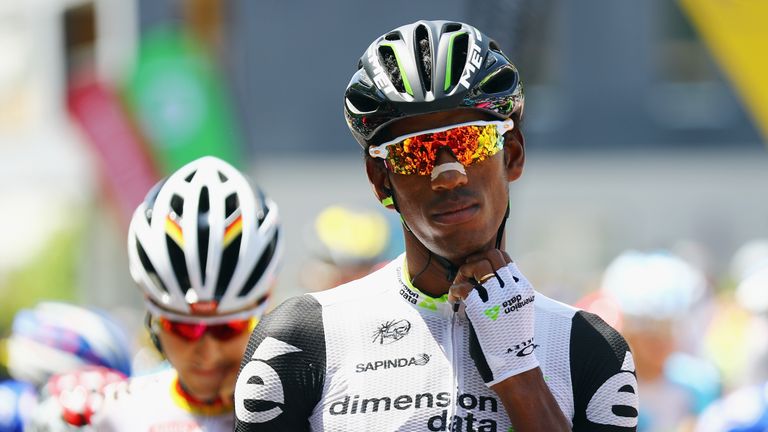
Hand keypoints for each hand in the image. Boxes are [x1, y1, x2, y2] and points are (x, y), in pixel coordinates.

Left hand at [449, 250, 538, 385]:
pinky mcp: (482, 311)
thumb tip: (487, 281)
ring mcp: (498, 299)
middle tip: (465, 275)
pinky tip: (453, 299)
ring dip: (464, 272)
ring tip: (459, 286)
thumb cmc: (513, 341)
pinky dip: (454, 290)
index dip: (486, 259)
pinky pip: (464, 288)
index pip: (504, 258)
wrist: (515, 366)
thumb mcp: (518, 310)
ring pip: (479, 265)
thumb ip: (507, 294)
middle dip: (474, 261)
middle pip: (492, 255)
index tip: (476, 270)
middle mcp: (513, 289)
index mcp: (523, 288)